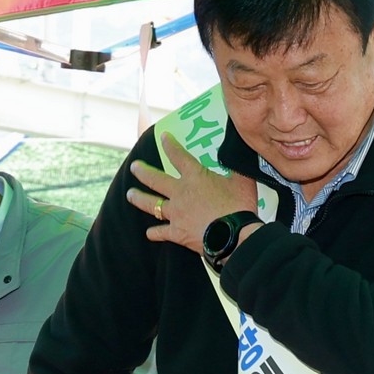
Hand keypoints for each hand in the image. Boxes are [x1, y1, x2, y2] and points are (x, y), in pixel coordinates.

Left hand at [125, 128, 262, 253]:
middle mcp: (180, 193)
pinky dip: (154, 233)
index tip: (163, 137)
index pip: (178, 156)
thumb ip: (235, 166)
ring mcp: (176, 213)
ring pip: (151, 204)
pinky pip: (160, 232)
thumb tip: (237, 153)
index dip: (170, 145)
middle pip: (155, 180)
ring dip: (139, 199)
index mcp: (194, 176)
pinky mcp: (176, 233)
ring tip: (130, 194)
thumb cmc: (239, 206)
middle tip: (134, 167)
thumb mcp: (242, 180)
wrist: (234, 235)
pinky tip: (149, 233)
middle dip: (142, 172)